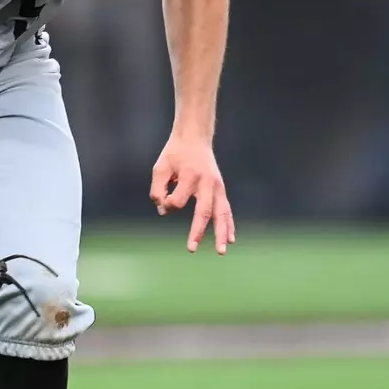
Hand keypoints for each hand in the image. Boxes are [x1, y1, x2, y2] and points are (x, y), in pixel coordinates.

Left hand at [149, 135, 234, 253]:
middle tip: (191, 249)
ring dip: (221, 233)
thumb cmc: (175, 153)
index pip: (178, 200)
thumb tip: (164, 211)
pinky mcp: (221, 189)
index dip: (167, 204)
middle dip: (198, 231)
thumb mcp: (160, 168)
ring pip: (222, 213)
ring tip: (221, 251)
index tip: (162, 200)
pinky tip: (230, 240)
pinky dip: (229, 225)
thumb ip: (158, 189)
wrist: (195, 138)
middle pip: (205, 211)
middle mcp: (207, 182)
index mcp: (190, 176)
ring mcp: (217, 186)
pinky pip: (226, 209)